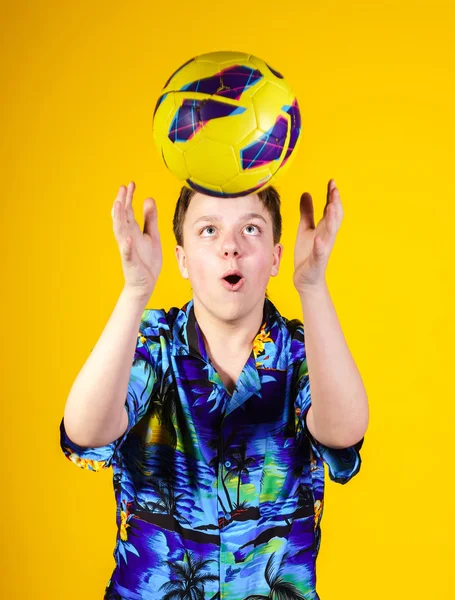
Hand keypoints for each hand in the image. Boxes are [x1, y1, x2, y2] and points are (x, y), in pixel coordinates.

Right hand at [112, 181, 161, 297]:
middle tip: (123, 188)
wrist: (146, 283)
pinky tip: (127, 239)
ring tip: (119, 205)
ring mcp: (127, 249)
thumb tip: (149, 198)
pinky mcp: (131, 262)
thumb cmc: (148, 259)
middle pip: (122, 217)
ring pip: (120, 232)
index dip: (129, 197)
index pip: (128, 211)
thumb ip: (150, 218)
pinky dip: (126, 247)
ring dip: (119, 218)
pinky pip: (127, 254)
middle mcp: (128, 237)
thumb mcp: (152, 235)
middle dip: (122, 203)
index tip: (131, 184)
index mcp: (133, 230)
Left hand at [293, 179, 342, 291]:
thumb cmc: (307, 253)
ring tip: (332, 206)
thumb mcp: (305, 229)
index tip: (332, 181)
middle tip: (335, 189)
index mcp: (324, 228)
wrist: (306, 279)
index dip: (332, 196)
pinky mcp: (316, 261)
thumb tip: (306, 192)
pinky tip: (318, 239)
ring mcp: (323, 249)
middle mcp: (326, 237)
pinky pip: (319, 253)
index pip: (330, 209)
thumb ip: (307, 212)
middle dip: (335, 204)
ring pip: (331, 233)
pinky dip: (320, 246)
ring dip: (332, 220)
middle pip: (334, 218)